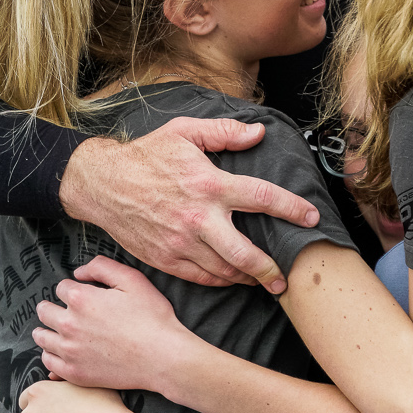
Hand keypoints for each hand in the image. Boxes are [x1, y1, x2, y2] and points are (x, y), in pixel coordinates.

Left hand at [33, 256, 193, 393]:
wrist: (163, 357)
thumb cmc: (153, 318)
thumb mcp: (134, 280)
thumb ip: (102, 267)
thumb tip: (78, 273)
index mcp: (81, 299)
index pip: (61, 287)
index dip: (74, 289)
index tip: (84, 295)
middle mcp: (69, 324)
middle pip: (44, 310)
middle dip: (54, 307)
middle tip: (67, 312)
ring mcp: (69, 351)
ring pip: (42, 336)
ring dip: (48, 330)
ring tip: (61, 331)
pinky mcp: (74, 372)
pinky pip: (48, 362)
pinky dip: (52, 354)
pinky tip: (64, 351)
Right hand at [59, 118, 319, 293]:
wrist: (100, 183)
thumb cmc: (145, 155)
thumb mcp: (184, 131)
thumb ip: (224, 132)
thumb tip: (259, 132)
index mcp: (209, 185)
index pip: (262, 198)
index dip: (292, 209)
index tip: (312, 217)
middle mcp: (198, 218)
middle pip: (245, 253)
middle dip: (270, 269)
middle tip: (286, 278)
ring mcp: (180, 242)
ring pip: (224, 271)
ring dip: (247, 278)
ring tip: (262, 280)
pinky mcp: (165, 258)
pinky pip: (200, 277)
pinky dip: (220, 281)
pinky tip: (231, 278)